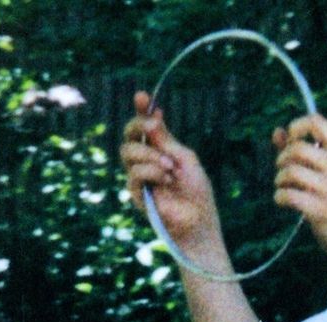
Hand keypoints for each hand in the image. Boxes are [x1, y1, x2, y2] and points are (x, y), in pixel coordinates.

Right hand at [120, 91, 220, 248]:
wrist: (198, 219)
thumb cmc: (196, 191)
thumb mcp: (185, 158)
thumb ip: (166, 140)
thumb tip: (153, 116)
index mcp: (160, 150)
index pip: (145, 127)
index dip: (141, 110)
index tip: (142, 95)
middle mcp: (146, 161)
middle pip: (129, 135)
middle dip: (138, 125)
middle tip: (152, 124)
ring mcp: (139, 176)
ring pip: (128, 152)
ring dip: (151, 156)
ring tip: (170, 168)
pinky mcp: (135, 193)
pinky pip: (134, 173)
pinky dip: (152, 173)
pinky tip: (167, 181)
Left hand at [273, 114, 326, 260]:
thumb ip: (303, 151)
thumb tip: (277, 132)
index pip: (318, 122)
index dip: (297, 126)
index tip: (290, 140)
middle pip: (298, 147)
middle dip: (282, 158)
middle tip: (283, 171)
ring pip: (290, 171)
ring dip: (279, 180)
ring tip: (284, 188)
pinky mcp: (321, 210)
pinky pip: (287, 195)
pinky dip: (279, 197)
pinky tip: (283, 201)